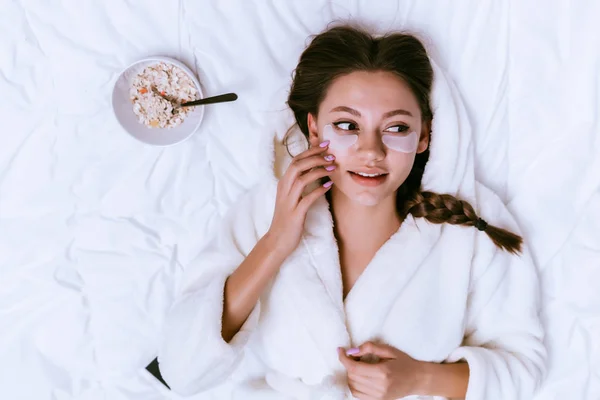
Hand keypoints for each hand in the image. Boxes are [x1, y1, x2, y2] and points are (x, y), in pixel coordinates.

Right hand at [266, 140, 334, 258]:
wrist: (277, 241)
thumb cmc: (287, 219)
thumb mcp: (291, 198)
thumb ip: (300, 184)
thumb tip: (316, 170)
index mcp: (283, 184)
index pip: (295, 161)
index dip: (310, 151)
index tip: (325, 145)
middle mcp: (284, 190)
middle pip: (297, 165)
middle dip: (315, 157)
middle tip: (331, 155)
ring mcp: (288, 201)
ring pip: (301, 179)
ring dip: (318, 171)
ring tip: (333, 168)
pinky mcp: (295, 214)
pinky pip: (307, 199)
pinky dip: (318, 191)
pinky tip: (329, 186)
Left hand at [338, 342, 423, 399]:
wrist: (418, 379)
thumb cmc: (404, 362)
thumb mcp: (388, 350)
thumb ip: (369, 347)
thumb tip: (352, 351)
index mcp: (382, 372)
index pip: (354, 368)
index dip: (343, 358)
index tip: (340, 350)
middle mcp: (380, 386)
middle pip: (352, 376)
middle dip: (348, 364)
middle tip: (355, 357)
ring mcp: (379, 396)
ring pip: (353, 386)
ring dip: (351, 375)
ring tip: (358, 366)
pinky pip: (358, 395)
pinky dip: (354, 385)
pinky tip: (359, 377)